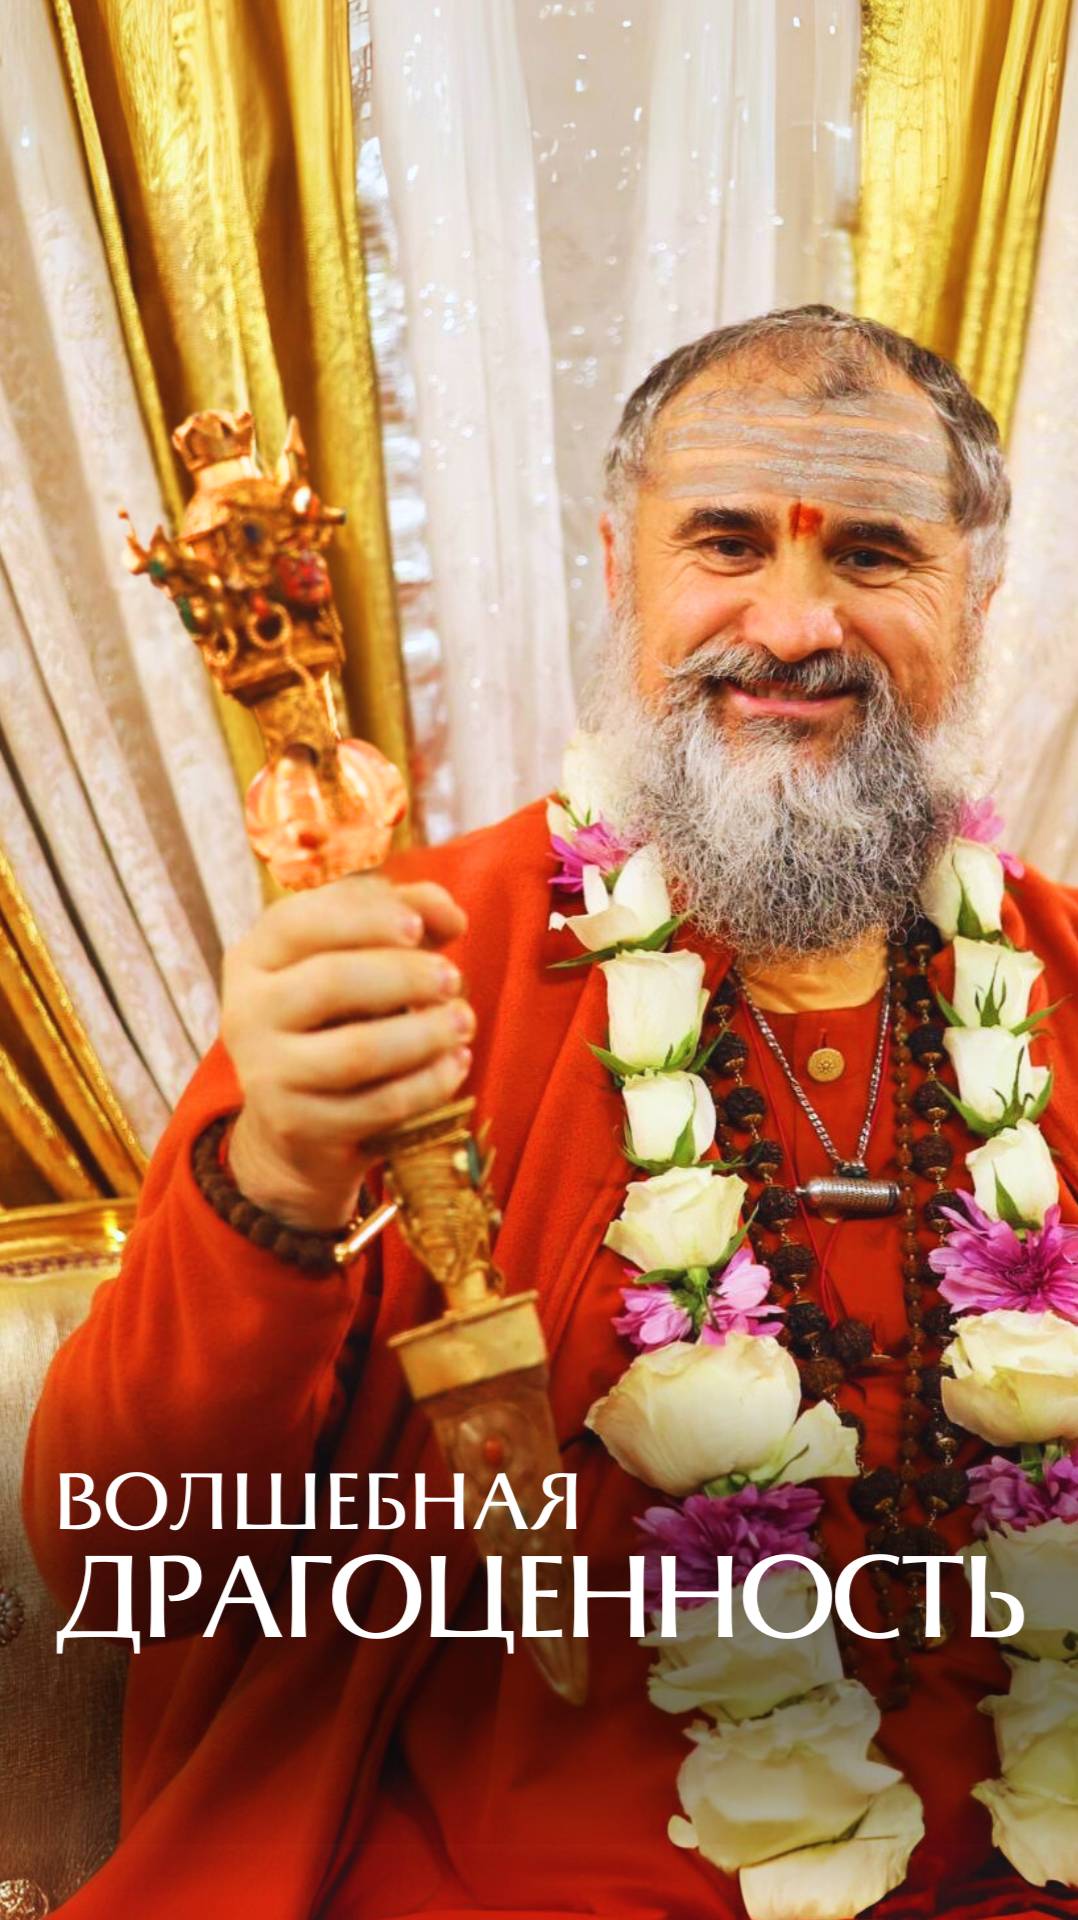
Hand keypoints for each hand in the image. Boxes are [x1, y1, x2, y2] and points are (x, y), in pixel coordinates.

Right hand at [221, 875, 471, 1229]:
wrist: (294, 1118)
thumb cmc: (337, 1016)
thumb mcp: (360, 955)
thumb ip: (404, 915)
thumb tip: (448, 915)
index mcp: (254, 957)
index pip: (296, 921)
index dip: (363, 919)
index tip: (418, 928)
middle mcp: (246, 1012)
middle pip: (331, 981)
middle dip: (405, 976)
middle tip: (453, 978)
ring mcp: (267, 1073)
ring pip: (357, 1050)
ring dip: (424, 1034)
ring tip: (463, 1021)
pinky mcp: (297, 1124)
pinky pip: (377, 1105)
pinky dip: (427, 1084)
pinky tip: (455, 1064)